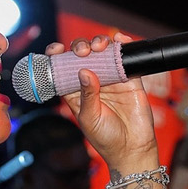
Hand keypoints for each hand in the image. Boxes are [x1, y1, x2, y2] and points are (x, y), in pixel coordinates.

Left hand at [51, 33, 158, 167]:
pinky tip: (119, 40)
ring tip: (99, 46)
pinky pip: (125, 58)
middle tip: (82, 52)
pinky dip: (122, 45)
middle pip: (83, 56)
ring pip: (102, 53)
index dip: (57, 56)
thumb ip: (87, 95)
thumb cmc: (106, 138)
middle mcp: (92, 82)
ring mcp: (111, 79)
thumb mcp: (89, 118)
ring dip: (99, 43)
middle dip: (80, 47)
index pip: (63, 69)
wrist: (132, 149)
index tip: (55, 50)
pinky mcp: (130, 78)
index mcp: (75, 92)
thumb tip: (84, 71)